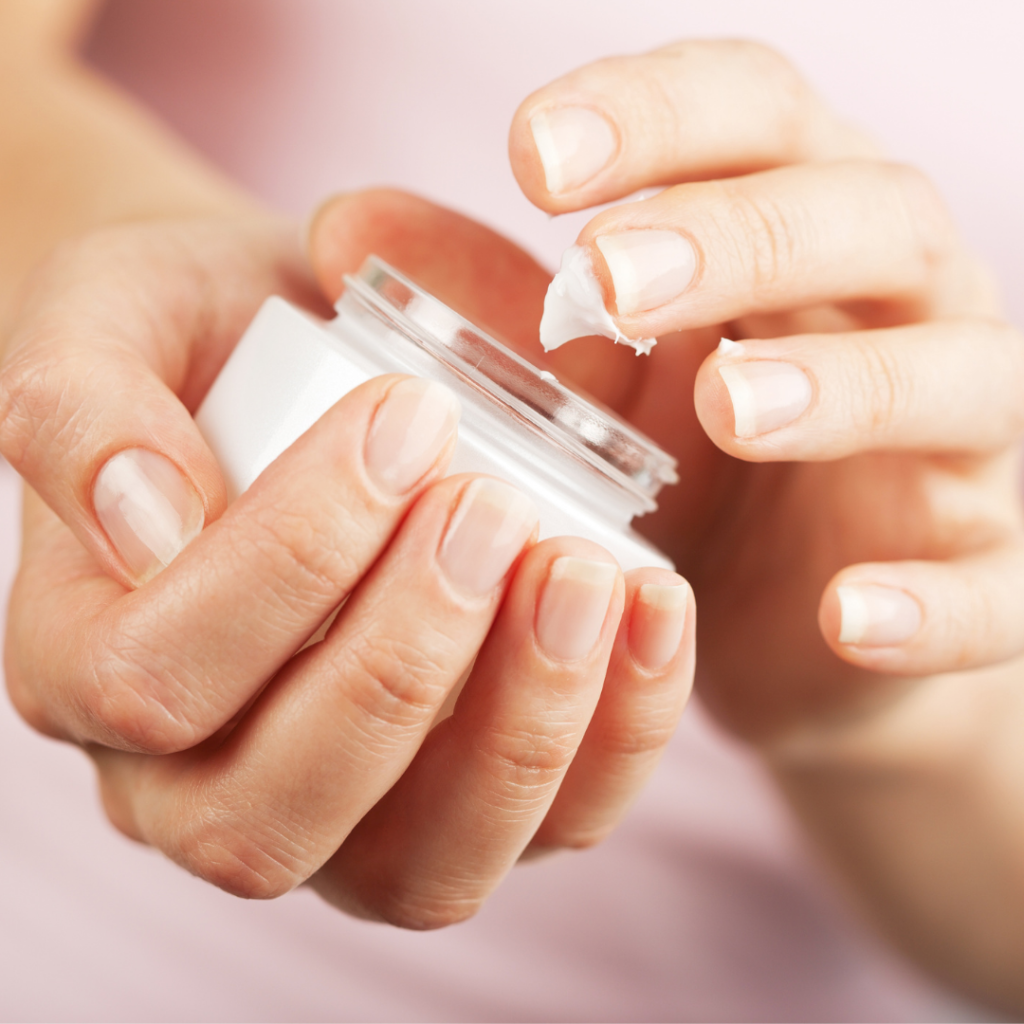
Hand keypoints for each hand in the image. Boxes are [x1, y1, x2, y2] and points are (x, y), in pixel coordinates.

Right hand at [0, 201, 693, 924]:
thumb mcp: (111, 321)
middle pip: (279, 806)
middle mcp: (196, 780)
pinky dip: (616, 734)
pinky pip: (543, 828)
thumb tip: (147, 517)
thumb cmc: (198, 341)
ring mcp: (341, 812)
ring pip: (422, 865)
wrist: (285, 359)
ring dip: (519, 723)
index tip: (406, 416)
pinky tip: (651, 601)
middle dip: (401, 659)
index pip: (158, 680)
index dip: (289, 560)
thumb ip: (83, 408)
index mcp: (87, 667)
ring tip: (582, 568)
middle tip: (491, 505)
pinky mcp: (463, 802)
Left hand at [508, 39, 1022, 739]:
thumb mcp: (592, 391)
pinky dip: (931, 600)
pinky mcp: (986, 573)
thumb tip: (344, 224)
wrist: (798, 626)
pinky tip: (846, 616)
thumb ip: (487, 306)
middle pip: (866, 220)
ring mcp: (958, 447)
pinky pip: (996, 584)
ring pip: (953, 379)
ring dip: (845, 389)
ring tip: (728, 410)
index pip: (754, 120)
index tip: (529, 152)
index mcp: (795, 241)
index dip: (656, 117)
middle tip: (609, 280)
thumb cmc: (695, 485)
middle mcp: (899, 313)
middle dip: (741, 238)